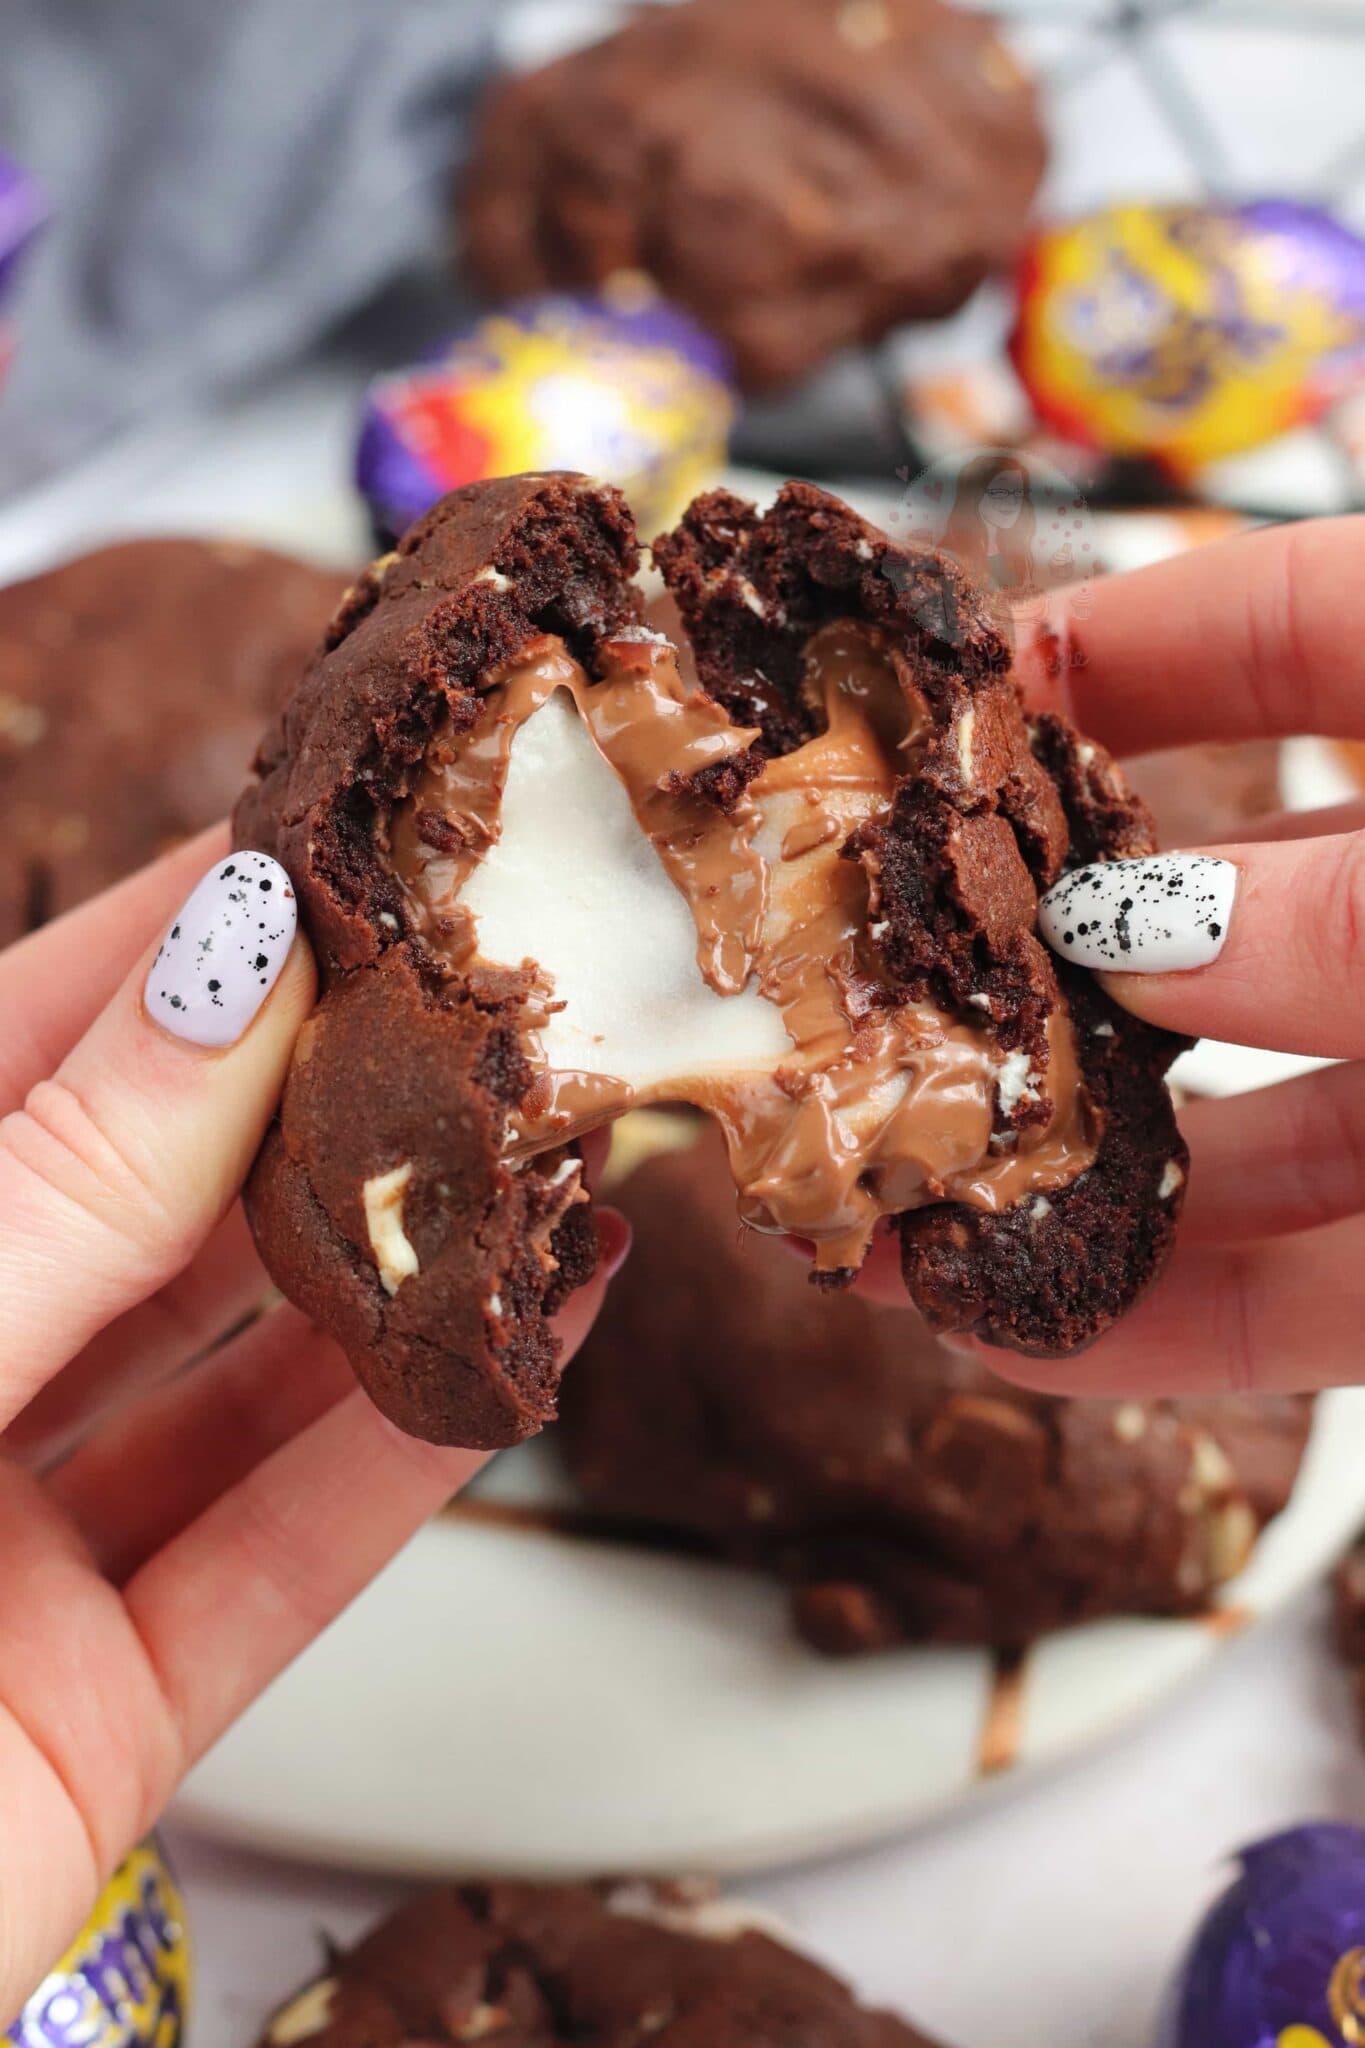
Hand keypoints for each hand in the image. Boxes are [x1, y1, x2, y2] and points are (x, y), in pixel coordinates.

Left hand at [0, 831, 624, 2022]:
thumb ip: (66, 1182)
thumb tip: (231, 969)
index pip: (22, 1046)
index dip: (176, 940)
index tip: (331, 844)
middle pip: (156, 1205)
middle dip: (326, 1100)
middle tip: (481, 992)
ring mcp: (7, 1548)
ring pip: (241, 1373)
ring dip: (402, 1269)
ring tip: (547, 1147)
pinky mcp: (103, 1701)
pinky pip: (284, 1551)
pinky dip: (414, 1454)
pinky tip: (529, 1337)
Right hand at [860, 513, 1364, 1399]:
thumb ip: (1363, 923)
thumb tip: (1137, 935)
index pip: (1313, 621)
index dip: (1127, 636)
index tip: (952, 691)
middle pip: (1231, 900)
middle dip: (1040, 949)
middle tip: (869, 983)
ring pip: (1251, 1119)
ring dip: (1065, 1165)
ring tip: (883, 1198)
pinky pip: (1324, 1287)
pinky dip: (1180, 1314)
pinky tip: (1020, 1322)